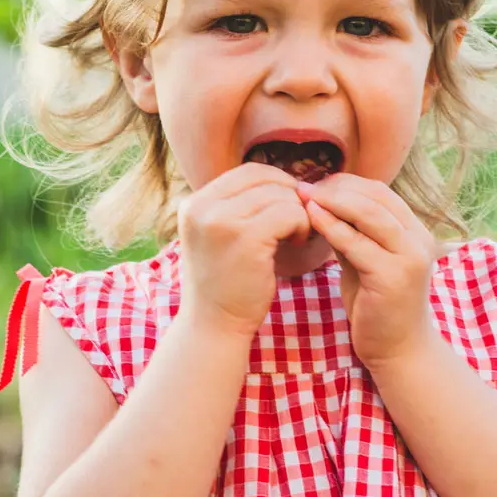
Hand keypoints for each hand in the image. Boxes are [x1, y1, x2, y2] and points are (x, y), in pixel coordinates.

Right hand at [177, 163, 311, 339]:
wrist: (214, 325)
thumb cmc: (224, 282)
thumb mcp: (217, 235)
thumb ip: (236, 206)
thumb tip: (281, 179)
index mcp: (195, 203)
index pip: (248, 172)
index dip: (276, 183)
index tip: (287, 206)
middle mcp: (203, 207)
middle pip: (266, 179)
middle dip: (290, 197)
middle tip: (296, 222)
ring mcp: (223, 222)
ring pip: (281, 195)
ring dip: (298, 214)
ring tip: (295, 236)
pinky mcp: (248, 238)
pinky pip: (290, 214)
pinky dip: (302, 226)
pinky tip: (297, 243)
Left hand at [297, 173, 437, 368]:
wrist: (399, 351)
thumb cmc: (378, 306)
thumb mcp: (365, 261)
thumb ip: (352, 234)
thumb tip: (321, 204)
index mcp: (415, 232)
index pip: (381, 192)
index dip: (347, 183)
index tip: (317, 183)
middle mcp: (419, 240)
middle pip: (376, 197)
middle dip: (337, 187)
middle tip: (304, 186)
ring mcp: (409, 257)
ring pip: (368, 214)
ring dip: (333, 201)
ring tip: (304, 196)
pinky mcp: (393, 276)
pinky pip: (356, 243)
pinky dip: (331, 226)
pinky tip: (311, 218)